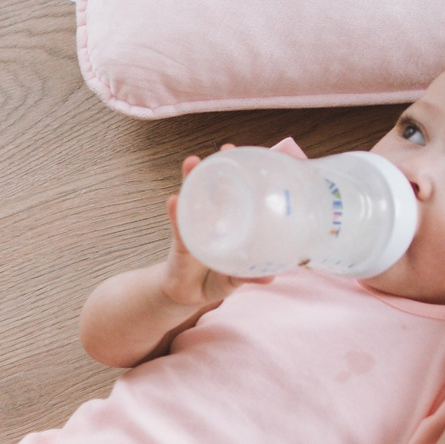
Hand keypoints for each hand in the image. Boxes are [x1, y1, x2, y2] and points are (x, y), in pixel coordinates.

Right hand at [159, 153, 267, 309]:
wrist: (186, 295)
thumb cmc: (214, 279)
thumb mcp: (235, 278)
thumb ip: (250, 276)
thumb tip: (271, 278)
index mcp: (230, 224)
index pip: (238, 195)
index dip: (246, 177)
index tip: (256, 158)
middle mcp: (212, 220)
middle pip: (216, 188)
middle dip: (219, 167)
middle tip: (226, 148)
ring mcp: (195, 228)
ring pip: (194, 199)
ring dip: (191, 179)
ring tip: (192, 162)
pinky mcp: (180, 242)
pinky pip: (179, 226)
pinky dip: (176, 213)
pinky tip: (173, 201)